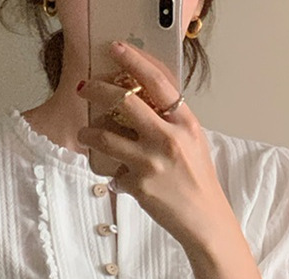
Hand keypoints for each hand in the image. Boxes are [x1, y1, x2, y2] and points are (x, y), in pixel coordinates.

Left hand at [76, 40, 233, 249]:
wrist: (204, 220)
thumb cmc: (197, 181)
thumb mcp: (192, 143)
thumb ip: (170, 123)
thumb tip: (140, 104)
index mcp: (185, 123)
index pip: (157, 83)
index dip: (134, 61)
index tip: (115, 50)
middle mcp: (168, 139)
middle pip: (123, 102)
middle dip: (97, 90)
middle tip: (83, 88)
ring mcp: (151, 163)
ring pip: (106, 137)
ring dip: (89, 133)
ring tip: (84, 133)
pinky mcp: (139, 186)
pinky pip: (115, 174)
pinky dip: (115, 177)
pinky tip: (123, 181)